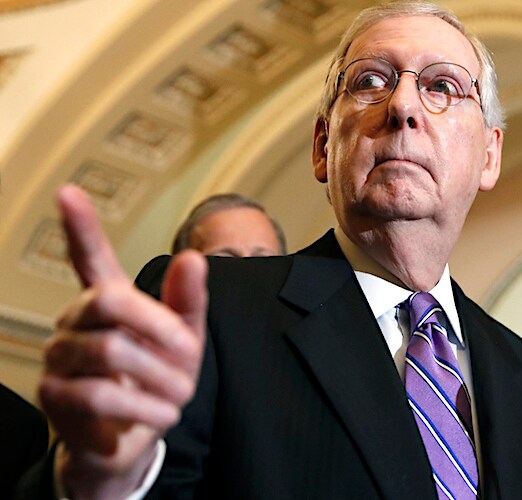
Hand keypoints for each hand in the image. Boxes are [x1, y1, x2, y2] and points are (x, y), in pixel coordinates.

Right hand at [39, 184, 207, 497]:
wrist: (136, 437)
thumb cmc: (159, 379)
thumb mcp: (184, 339)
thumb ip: (187, 301)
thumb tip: (192, 257)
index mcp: (108, 301)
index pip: (89, 257)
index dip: (81, 226)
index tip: (68, 191)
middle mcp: (76, 321)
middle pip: (110, 300)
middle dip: (158, 327)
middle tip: (190, 354)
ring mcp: (60, 357)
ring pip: (110, 351)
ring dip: (160, 377)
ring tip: (181, 394)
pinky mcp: (55, 397)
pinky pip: (101, 396)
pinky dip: (144, 409)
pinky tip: (159, 416)